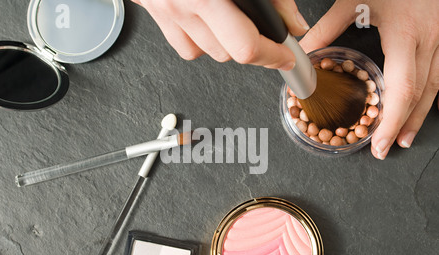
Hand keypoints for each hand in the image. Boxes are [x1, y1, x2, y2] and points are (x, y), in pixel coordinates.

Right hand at [132, 0, 309, 70]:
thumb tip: (292, 23)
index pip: (244, 45)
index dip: (271, 56)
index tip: (285, 57)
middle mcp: (183, 5)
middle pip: (228, 54)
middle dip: (253, 47)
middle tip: (266, 36)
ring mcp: (166, 11)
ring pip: (209, 53)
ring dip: (228, 44)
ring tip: (235, 23)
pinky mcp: (156, 13)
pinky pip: (186, 47)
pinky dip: (203, 42)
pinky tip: (210, 23)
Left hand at [299, 0, 438, 159]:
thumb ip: (328, 27)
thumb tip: (304, 52)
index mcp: (406, 35)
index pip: (402, 89)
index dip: (392, 121)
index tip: (379, 143)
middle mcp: (430, 41)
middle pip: (421, 95)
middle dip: (404, 126)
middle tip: (387, 148)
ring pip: (436, 87)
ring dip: (420, 115)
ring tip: (404, 137)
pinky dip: (433, 95)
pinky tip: (425, 108)